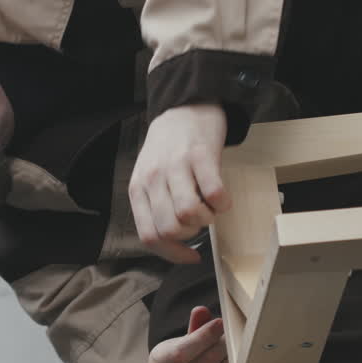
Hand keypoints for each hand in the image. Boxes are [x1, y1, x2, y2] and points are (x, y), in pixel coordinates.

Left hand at [130, 103, 230, 262]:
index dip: (173, 254)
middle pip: (170, 229)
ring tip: (210, 209)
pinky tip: (223, 198)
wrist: (184, 106)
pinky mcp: (201, 154)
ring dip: (206, 220)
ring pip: (189, 214)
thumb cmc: (169, 148)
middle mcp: (153, 178)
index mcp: (138, 188)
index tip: (191, 256)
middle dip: (190, 236)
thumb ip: (155, 205)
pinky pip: (214, 193)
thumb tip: (173, 243)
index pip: (150, 236)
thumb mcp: (150, 176)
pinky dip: (223, 204)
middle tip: (199, 223)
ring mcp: (176, 166)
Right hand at [148, 306, 229, 362]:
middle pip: (208, 359)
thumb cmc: (182, 361)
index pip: (182, 351)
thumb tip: (201, 311)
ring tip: (235, 348)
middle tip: (233, 332)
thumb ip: (194, 327)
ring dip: (234, 357)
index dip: (204, 336)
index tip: (221, 322)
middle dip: (224, 342)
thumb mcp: (181, 342)